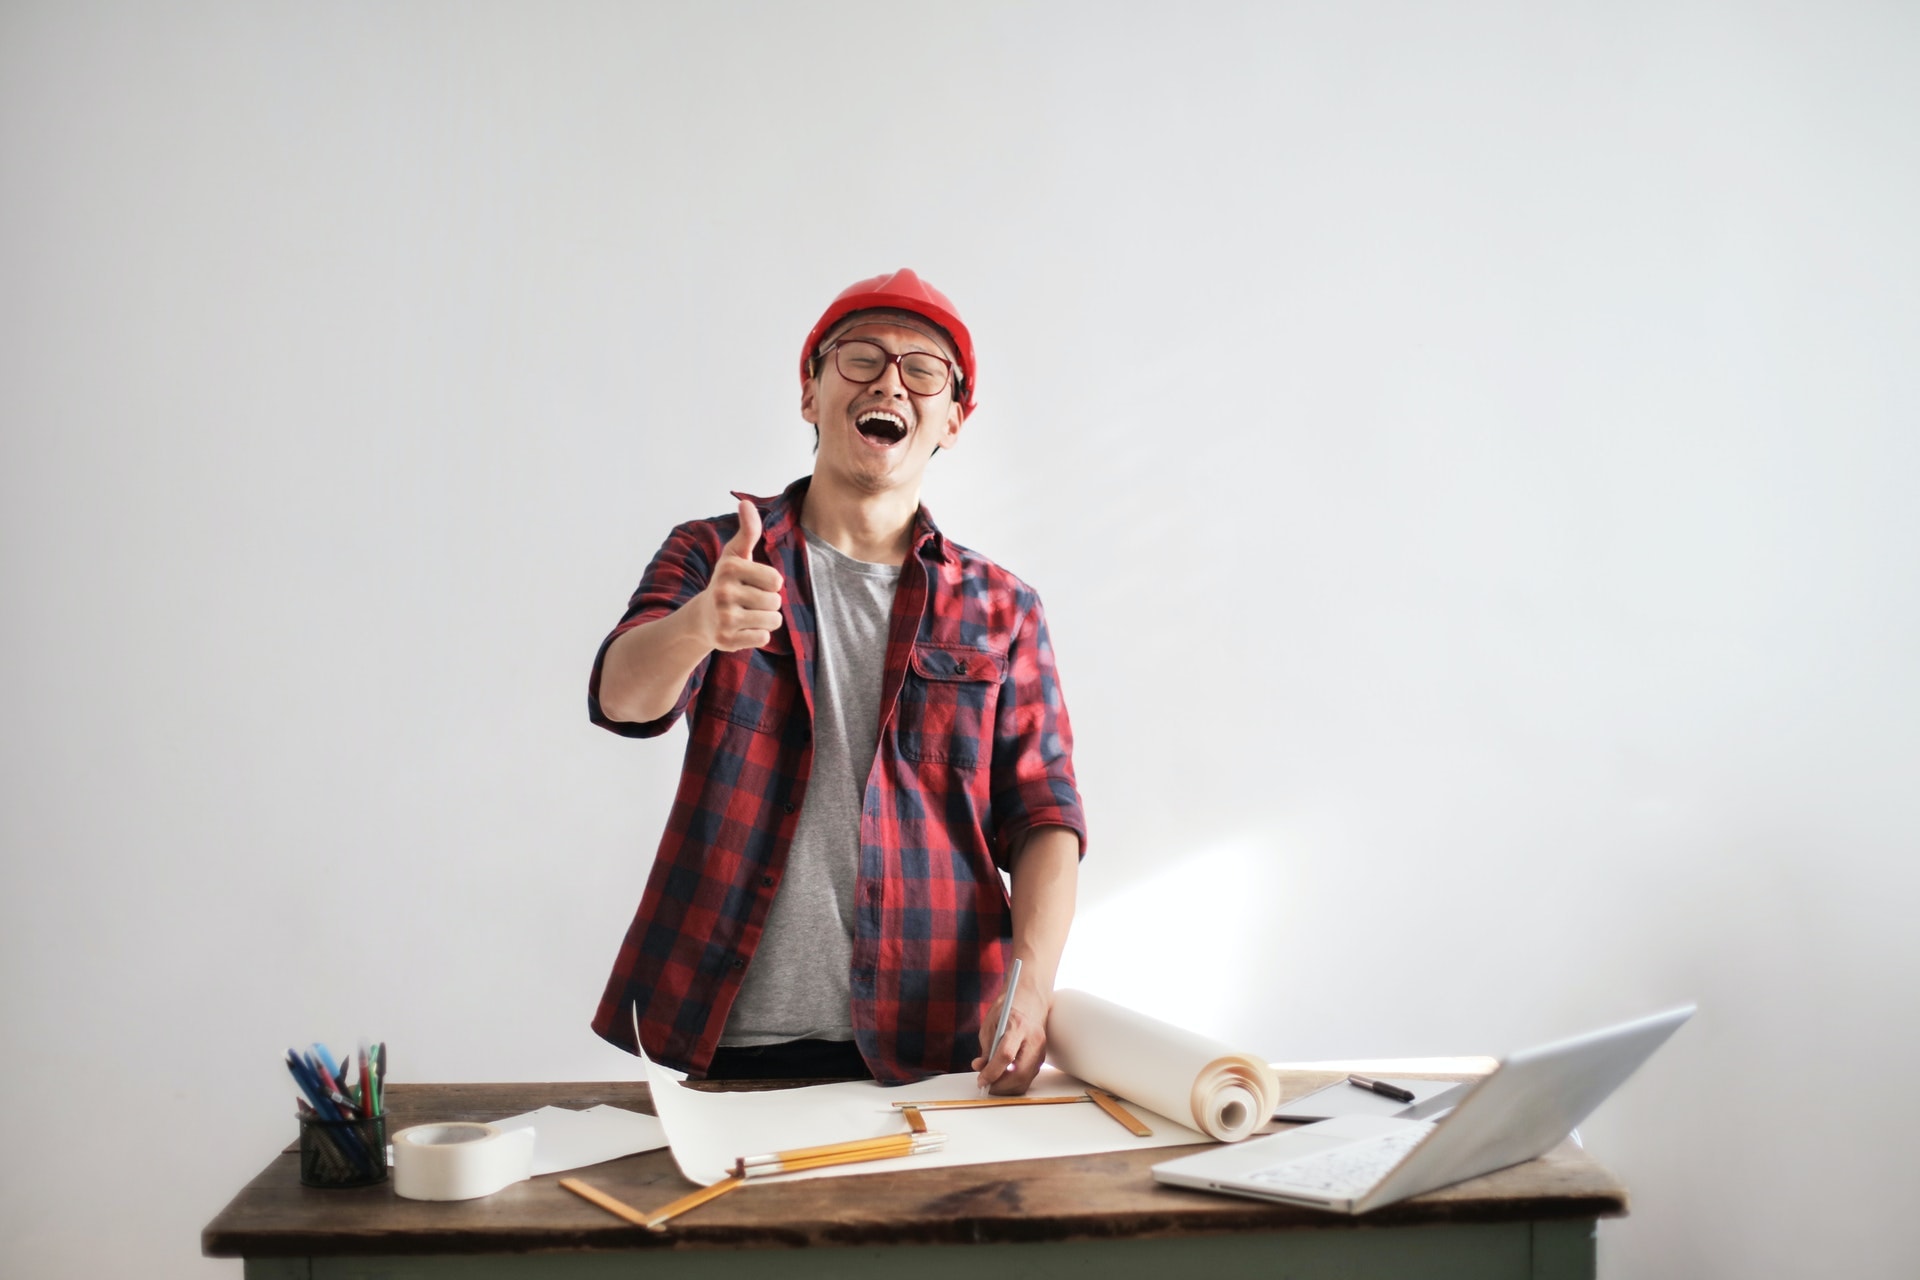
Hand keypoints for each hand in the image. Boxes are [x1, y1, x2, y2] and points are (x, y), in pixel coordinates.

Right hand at [697, 499, 783, 651]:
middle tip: (749, 601)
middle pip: (776, 602)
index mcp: (729, 568)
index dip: (771, 583)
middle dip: (769, 603)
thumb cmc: (727, 582)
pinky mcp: (727, 641)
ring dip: (766, 619)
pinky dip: (758, 635)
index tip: (754, 583)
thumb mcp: (736, 555)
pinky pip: (764, 638)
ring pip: (773, 621)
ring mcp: (724, 618)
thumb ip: (748, 531)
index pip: (776, 580)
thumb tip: (746, 502)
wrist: (702, 618)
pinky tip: (742, 628)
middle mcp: (724, 593)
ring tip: (748, 614)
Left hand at [971, 973, 1050, 1094]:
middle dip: (1001, 1086)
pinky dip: (1015, 1082)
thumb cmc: (1008, 1009)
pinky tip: (1004, 1077)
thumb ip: (986, 1048)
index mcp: (1019, 1026)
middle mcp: (1034, 1039)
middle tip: (987, 1086)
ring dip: (1008, 1087)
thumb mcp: (990, 1024)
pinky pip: (1028, 1077)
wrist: (1030, 1000)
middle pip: (1020, 1074)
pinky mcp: (1042, 1058)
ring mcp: (1041, 1050)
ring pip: (1026, 1080)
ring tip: (993, 1082)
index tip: (981, 1080)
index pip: (1006, 1055)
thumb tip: (980, 1068)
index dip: (992, 1072)